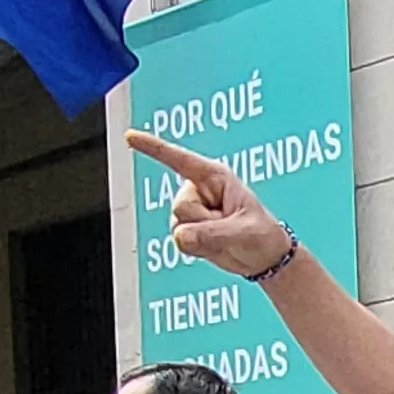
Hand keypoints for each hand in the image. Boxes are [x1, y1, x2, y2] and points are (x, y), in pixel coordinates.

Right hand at [124, 130, 292, 279]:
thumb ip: (211, 234)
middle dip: (203, 223)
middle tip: (229, 227)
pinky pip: (179, 241)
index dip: (153, 147)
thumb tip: (180, 237)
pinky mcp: (187, 229)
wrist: (264, 258)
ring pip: (178, 226)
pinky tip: (214, 245)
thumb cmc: (261, 235)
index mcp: (214, 177)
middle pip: (180, 207)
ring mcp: (191, 210)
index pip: (178, 159)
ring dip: (202, 238)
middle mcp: (198, 191)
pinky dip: (197, 248)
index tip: (129, 136)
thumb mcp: (242, 232)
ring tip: (224, 236)